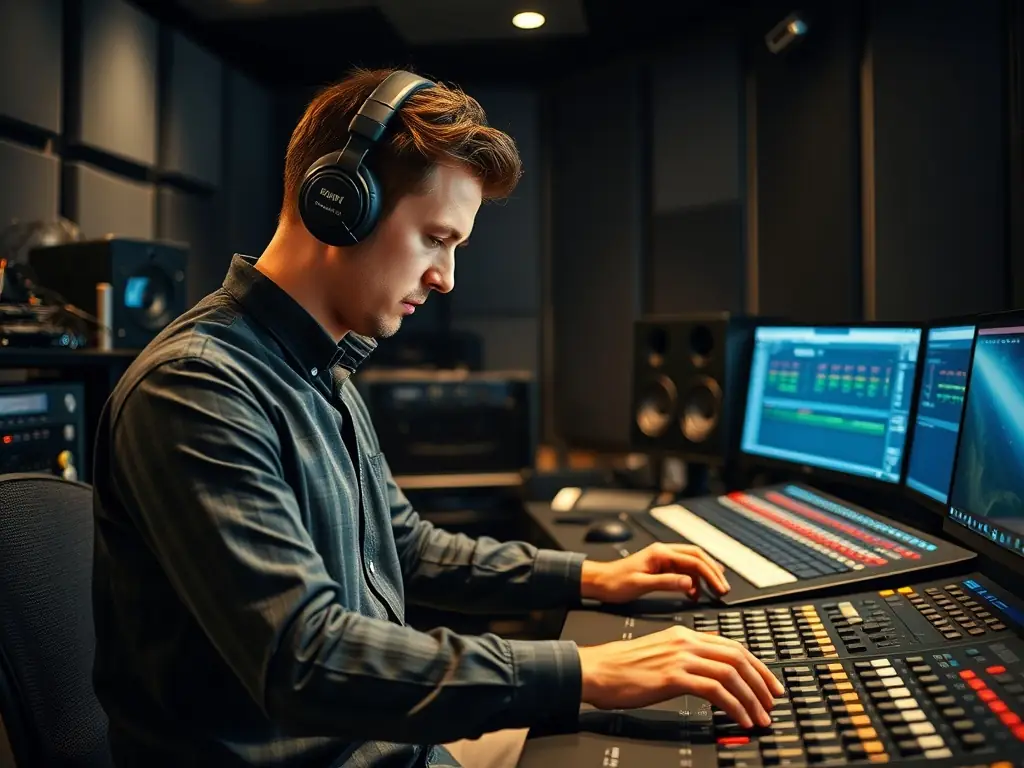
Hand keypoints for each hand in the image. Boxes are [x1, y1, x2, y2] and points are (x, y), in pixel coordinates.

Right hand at [577, 625, 784, 727]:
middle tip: (773, 701)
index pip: (731, 645)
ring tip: (760, 716)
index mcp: (684, 635)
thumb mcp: (659, 655)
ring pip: (731, 672)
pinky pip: (715, 690)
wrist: (597, 669)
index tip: (768, 683)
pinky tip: (740, 718)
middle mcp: (686, 642)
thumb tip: (709, 675)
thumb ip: (685, 659)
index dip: (756, 665)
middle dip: (761, 681)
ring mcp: (680, 657)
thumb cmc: (622, 667)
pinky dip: (734, 705)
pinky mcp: (673, 676)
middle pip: (737, 656)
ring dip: (752, 697)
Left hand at [580, 543, 729, 602]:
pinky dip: (693, 581)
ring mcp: (663, 559)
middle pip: (697, 557)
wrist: (599, 582)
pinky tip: (694, 593)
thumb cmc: (615, 582)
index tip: (720, 589)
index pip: (694, 560)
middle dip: (713, 572)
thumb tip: (689, 583)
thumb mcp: (641, 584)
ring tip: (713, 593)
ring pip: (692, 564)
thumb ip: (666, 582)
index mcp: (660, 554)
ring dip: (704, 577)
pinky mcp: (661, 567)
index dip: (710, 574)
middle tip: (723, 590)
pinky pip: (683, 571)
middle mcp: (663, 553)